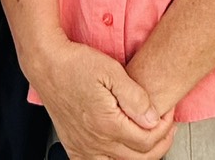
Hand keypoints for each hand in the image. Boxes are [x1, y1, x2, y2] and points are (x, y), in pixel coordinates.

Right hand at [31, 39, 172, 159]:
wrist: (47, 65)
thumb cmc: (76, 64)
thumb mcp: (112, 72)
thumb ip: (135, 97)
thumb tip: (153, 118)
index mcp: (107, 125)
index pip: (147, 140)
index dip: (164, 128)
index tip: (167, 113)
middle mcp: (94, 142)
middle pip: (138, 157)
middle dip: (159, 142)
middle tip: (166, 126)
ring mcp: (82, 147)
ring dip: (140, 154)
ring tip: (149, 138)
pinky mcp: (73, 146)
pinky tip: (121, 149)